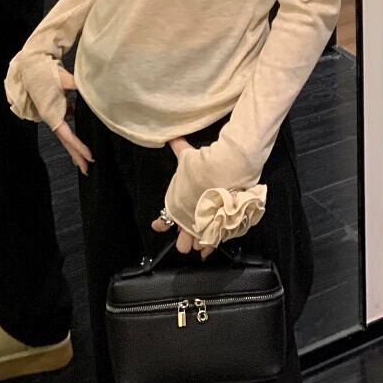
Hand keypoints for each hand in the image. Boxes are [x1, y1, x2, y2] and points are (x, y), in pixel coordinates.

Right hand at [52, 68, 93, 175]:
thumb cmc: (46, 73)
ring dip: (74, 148)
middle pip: (66, 141)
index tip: (89, 156)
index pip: (67, 135)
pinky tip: (79, 140)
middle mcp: (52, 118)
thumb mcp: (64, 79)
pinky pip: (65, 127)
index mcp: (52, 115)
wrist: (31, 67)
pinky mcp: (56, 110)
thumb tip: (91, 88)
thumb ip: (77, 85)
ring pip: (65, 136)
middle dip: (76, 156)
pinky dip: (72, 135)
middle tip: (87, 170)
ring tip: (84, 160)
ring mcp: (53, 115)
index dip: (78, 147)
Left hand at [151, 137, 214, 259]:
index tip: (158, 225)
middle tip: (189, 231)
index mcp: (175, 206)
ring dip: (199, 241)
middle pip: (181, 244)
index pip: (163, 223)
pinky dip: (213, 244)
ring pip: (197, 246)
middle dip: (184, 239)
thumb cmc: (200, 165)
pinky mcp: (219, 229)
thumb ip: (178, 147)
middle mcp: (187, 221)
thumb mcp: (186, 155)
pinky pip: (213, 243)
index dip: (161, 224)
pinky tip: (211, 246)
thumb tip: (172, 136)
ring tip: (203, 236)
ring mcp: (202, 227)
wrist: (223, 170)